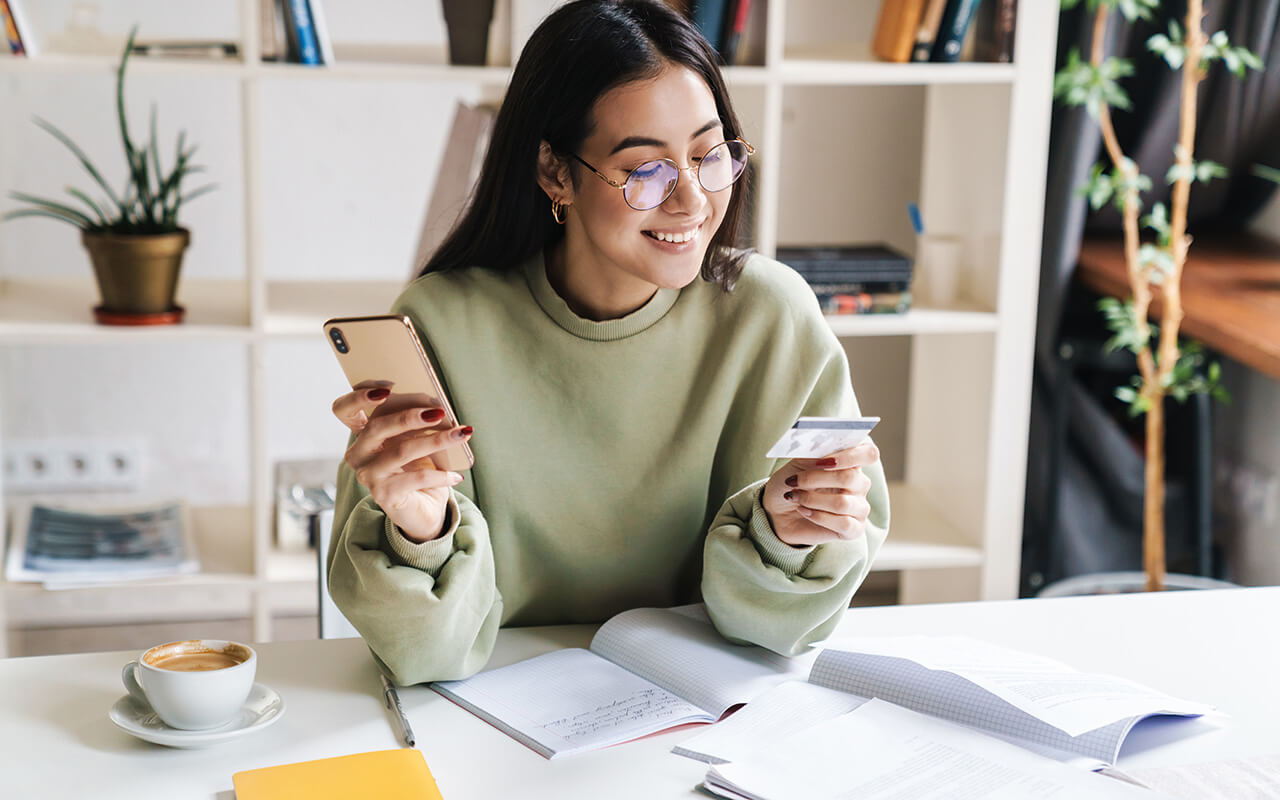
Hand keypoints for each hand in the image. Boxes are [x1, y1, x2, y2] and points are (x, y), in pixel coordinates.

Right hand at [332, 387, 471, 542]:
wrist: (423, 510)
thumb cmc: (418, 468)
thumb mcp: (415, 439)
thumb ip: (416, 421)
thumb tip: (437, 406)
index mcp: (363, 435)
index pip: (343, 410)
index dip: (359, 396)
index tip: (388, 387)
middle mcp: (359, 455)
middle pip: (377, 426)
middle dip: (410, 415)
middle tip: (439, 411)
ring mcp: (368, 475)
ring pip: (402, 450)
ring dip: (436, 440)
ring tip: (461, 434)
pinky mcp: (384, 495)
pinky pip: (417, 478)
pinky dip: (440, 474)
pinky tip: (456, 475)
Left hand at [762, 439, 878, 546]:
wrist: (777, 512)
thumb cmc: (791, 483)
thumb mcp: (796, 463)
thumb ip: (813, 453)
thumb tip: (822, 446)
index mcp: (851, 462)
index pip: (869, 453)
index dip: (850, 455)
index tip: (825, 460)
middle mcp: (860, 484)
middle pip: (850, 478)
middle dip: (816, 478)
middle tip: (794, 481)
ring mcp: (859, 507)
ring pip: (843, 503)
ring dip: (812, 499)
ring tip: (795, 497)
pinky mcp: (854, 530)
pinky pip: (843, 524)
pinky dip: (818, 517)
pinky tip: (804, 511)